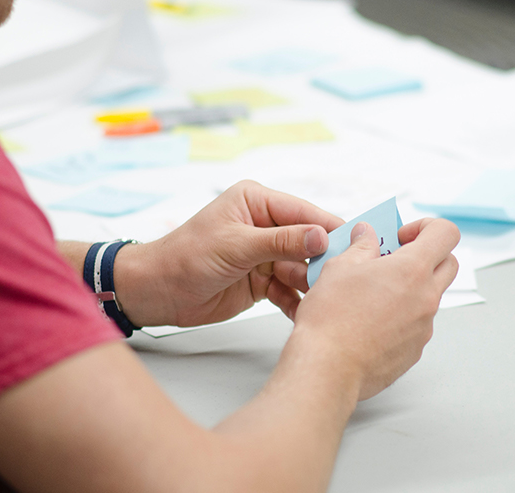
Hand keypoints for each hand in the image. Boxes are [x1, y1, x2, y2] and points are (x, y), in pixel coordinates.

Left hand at [116, 180, 343, 326]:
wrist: (157, 292)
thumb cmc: (185, 257)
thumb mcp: (236, 245)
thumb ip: (282, 241)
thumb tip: (322, 236)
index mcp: (257, 202)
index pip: (305, 213)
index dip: (330, 229)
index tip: (357, 244)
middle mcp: (265, 225)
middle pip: (309, 242)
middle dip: (324, 261)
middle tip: (344, 279)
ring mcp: (265, 255)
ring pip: (303, 269)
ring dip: (312, 285)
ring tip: (327, 300)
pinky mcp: (263, 281)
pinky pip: (290, 290)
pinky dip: (297, 302)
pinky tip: (307, 313)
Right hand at [290, 218, 458, 400]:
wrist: (327, 367)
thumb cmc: (331, 318)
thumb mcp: (339, 267)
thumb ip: (361, 246)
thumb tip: (367, 235)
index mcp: (412, 270)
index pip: (446, 233)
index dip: (426, 227)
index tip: (402, 236)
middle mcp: (426, 298)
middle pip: (448, 264)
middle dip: (426, 256)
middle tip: (394, 260)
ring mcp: (424, 327)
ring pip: (430, 297)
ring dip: (411, 288)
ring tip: (373, 294)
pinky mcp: (414, 350)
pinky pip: (417, 324)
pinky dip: (401, 317)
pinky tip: (370, 322)